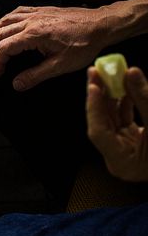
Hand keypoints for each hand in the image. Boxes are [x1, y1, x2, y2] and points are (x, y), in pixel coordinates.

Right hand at [0, 5, 110, 90]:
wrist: (101, 24)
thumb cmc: (84, 45)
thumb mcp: (62, 66)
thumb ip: (36, 75)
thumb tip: (15, 85)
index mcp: (34, 34)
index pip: (5, 47)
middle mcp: (30, 20)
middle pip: (0, 33)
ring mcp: (35, 13)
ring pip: (5, 21)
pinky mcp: (41, 10)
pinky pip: (15, 12)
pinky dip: (4, 20)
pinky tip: (1, 25)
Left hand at [86, 66, 147, 181]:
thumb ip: (144, 99)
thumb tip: (131, 73)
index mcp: (122, 162)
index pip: (99, 133)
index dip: (95, 108)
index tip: (93, 86)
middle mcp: (118, 157)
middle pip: (102, 122)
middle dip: (99, 96)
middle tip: (96, 72)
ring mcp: (124, 148)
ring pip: (110, 118)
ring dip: (109, 96)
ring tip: (108, 75)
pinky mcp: (131, 140)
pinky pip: (121, 118)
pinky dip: (122, 103)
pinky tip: (124, 88)